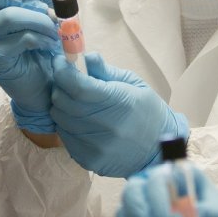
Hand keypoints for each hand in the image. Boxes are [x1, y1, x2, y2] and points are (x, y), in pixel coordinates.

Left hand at [49, 52, 189, 176]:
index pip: (78, 85)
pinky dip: (66, 124)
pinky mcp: (88, 160)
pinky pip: (64, 136)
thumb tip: (84, 56)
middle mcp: (105, 126)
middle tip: (68, 81)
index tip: (60, 62)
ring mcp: (95, 146)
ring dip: (61, 106)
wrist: (159, 151)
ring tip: (75, 102)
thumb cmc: (148, 112)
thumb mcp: (134, 84)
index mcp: (119, 102)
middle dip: (60, 86)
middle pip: (63, 101)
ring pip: (59, 119)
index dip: (62, 70)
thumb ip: (106, 71)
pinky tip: (80, 121)